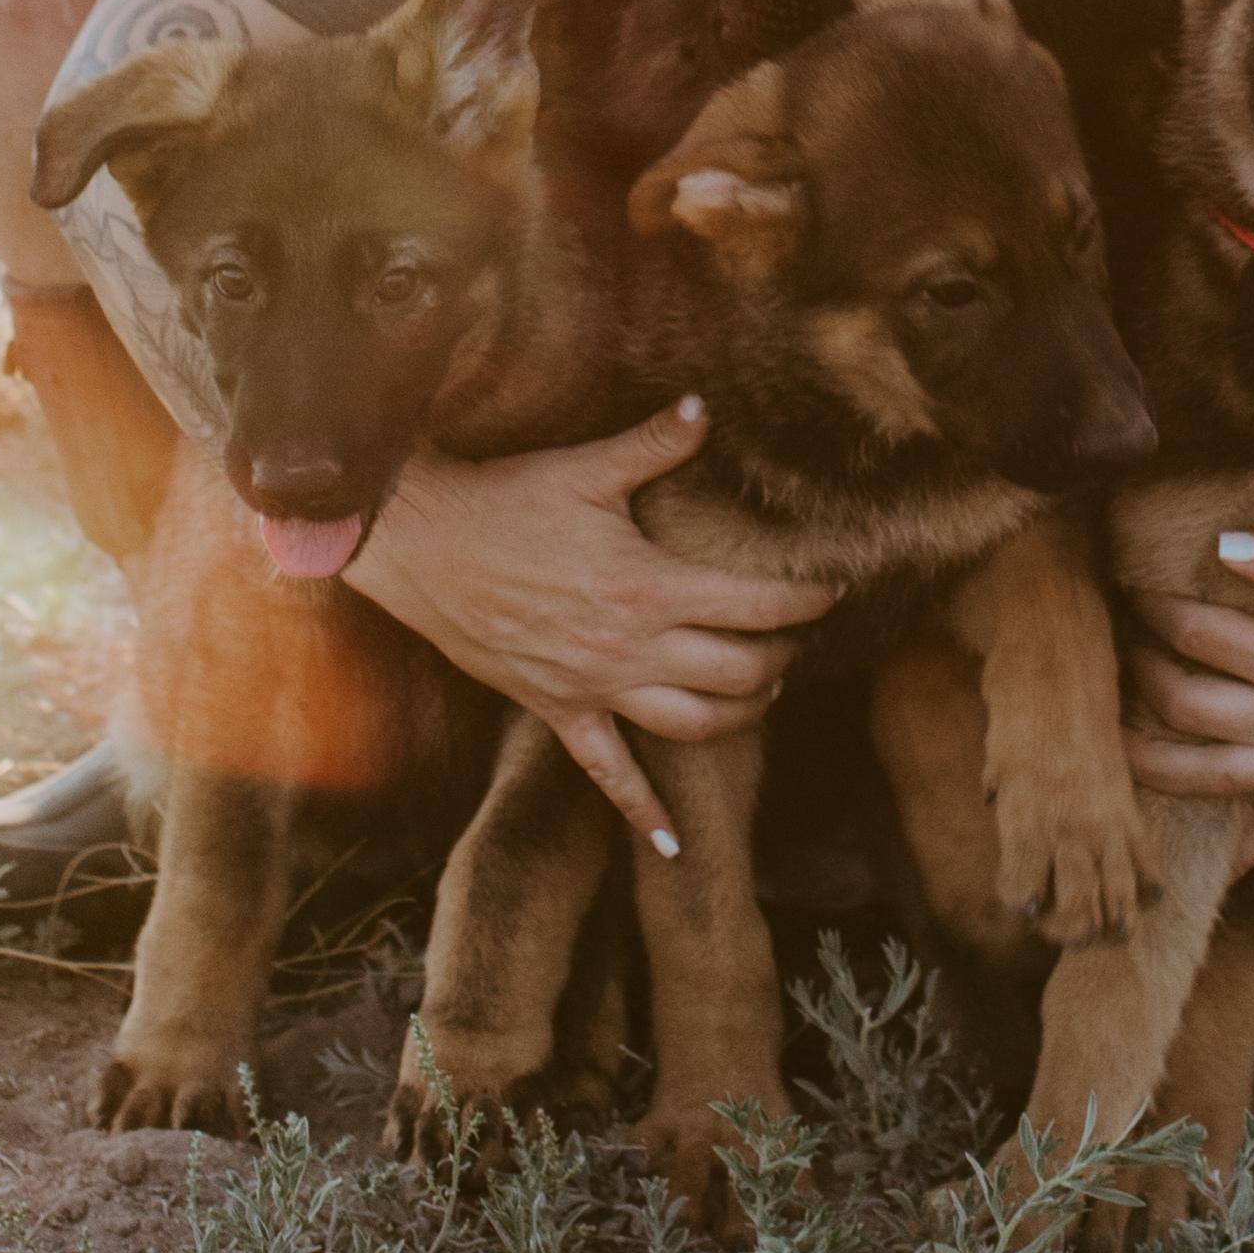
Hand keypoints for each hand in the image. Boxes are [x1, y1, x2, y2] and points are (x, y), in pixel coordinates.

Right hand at [345, 403, 833, 852]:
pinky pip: (607, 774)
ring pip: (691, 725)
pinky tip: (673, 845)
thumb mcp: (586, 468)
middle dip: (781, 660)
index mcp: (648, 586)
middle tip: (796, 642)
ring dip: (739, 717)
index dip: (805, 602)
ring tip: (761, 696)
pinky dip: (644, 813)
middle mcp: (629, 648)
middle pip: (738, 674)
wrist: (422, 545)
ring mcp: (593, 688)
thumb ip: (655, 444)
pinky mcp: (557, 710)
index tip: (831, 593)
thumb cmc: (506, 500)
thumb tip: (704, 408)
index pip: (755, 606)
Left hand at [1121, 529, 1253, 875]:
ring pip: (1210, 778)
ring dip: (1152, 762)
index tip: (1127, 588)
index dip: (1151, 609)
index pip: (1196, 634)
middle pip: (1186, 704)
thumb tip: (1225, 548)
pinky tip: (1191, 862)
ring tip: (1110, 744)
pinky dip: (1233, 850)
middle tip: (1115, 646)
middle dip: (1138, 672)